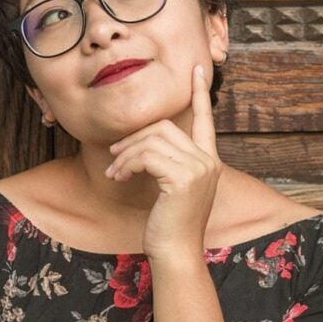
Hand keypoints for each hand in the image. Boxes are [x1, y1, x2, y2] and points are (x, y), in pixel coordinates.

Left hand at [104, 63, 221, 260]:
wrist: (174, 252)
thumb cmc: (168, 225)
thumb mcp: (170, 189)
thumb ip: (167, 164)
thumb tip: (142, 145)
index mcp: (209, 161)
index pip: (206, 120)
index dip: (200, 93)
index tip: (197, 69)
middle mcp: (208, 162)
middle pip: (165, 127)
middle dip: (134, 138)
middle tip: (113, 155)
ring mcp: (198, 169)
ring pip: (152, 140)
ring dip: (125, 154)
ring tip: (113, 172)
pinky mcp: (183, 178)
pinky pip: (146, 156)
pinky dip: (126, 163)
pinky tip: (117, 178)